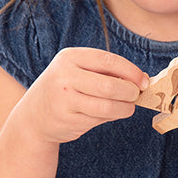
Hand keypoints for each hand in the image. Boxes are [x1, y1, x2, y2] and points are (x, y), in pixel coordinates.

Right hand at [18, 48, 147, 145]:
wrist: (34, 116)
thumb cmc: (65, 88)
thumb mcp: (78, 71)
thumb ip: (106, 72)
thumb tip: (141, 79)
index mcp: (69, 58)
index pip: (108, 60)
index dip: (130, 71)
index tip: (143, 80)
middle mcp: (64, 77)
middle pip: (109, 86)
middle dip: (129, 92)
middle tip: (136, 95)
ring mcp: (65, 100)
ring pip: (106, 106)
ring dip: (124, 108)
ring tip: (128, 107)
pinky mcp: (68, 120)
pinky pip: (99, 119)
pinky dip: (110, 117)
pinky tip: (108, 114)